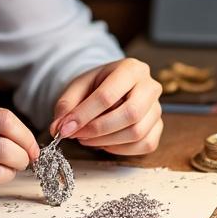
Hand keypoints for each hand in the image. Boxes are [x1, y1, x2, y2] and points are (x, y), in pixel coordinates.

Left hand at [48, 58, 162, 155]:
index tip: (65, 128)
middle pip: (130, 114)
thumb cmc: (95, 86)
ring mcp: (158, 108)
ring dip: (107, 141)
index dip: (84, 115)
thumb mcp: (77, 87)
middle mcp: (150, 86)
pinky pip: (145, 144)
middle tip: (77, 136)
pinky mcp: (158, 126)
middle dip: (98, 130)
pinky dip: (121, 149)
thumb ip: (66, 105)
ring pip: (137, 132)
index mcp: (130, 68)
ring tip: (86, 138)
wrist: (112, 87)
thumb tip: (58, 128)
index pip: (108, 95)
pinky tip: (105, 143)